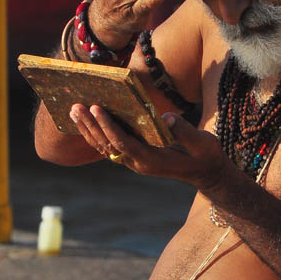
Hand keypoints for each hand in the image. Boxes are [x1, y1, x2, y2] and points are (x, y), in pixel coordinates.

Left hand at [68, 103, 225, 189]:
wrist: (206, 172)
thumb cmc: (206, 156)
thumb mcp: (202, 143)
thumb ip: (185, 131)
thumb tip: (167, 116)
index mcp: (152, 161)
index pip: (124, 144)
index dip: (109, 127)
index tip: (96, 108)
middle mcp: (139, 163)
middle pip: (108, 146)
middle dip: (91, 126)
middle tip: (77, 106)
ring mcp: (135, 162)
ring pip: (105, 148)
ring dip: (89, 130)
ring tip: (74, 110)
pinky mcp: (135, 156)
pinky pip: (110, 147)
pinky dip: (97, 133)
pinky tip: (87, 120)